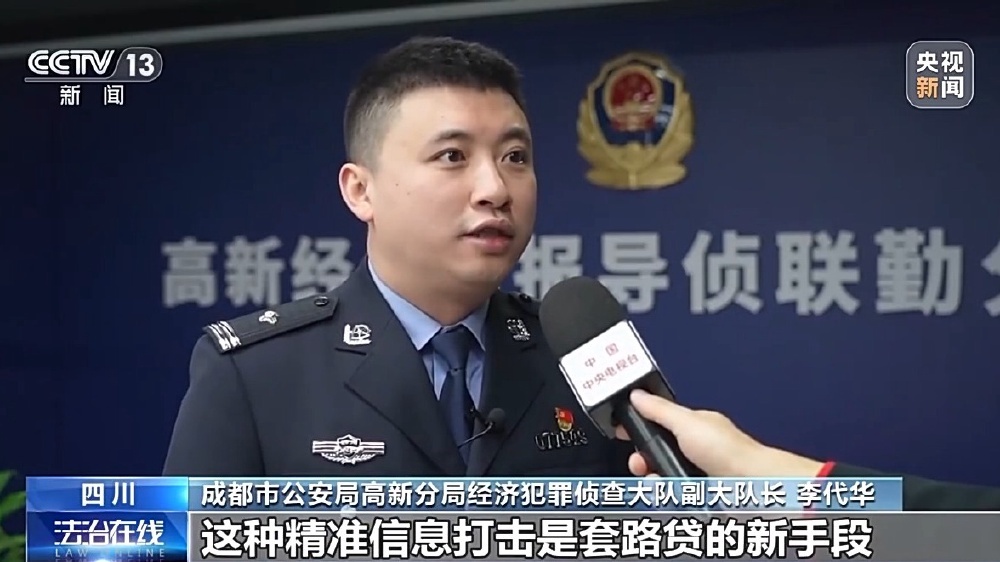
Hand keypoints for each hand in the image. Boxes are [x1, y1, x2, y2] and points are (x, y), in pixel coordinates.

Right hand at [616, 389, 824, 477]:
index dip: (638, 427)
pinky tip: (670, 492)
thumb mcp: (687, 422)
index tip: (622, 430)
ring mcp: (695, 472)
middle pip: (654, 453)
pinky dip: (667, 494)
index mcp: (693, 426)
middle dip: (641, 459)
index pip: (657, 422)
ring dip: (653, 479)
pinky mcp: (697, 493)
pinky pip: (671, 495)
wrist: (752, 485)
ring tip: (657, 480)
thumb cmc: (730, 451)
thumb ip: (660, 410)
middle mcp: (693, 449)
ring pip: (660, 477)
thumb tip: (637, 395)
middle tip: (640, 463)